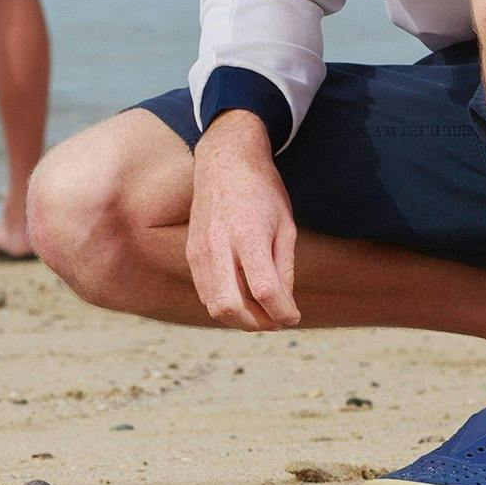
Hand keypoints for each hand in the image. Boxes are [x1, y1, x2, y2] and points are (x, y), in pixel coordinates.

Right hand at [185, 112, 300, 329]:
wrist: (224, 160)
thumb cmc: (262, 190)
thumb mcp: (286, 225)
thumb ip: (284, 268)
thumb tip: (284, 306)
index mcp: (248, 235)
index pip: (266, 291)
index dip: (284, 312)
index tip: (294, 316)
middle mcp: (219, 245)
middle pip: (232, 307)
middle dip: (258, 324)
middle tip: (277, 321)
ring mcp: (200, 250)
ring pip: (214, 306)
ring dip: (240, 319)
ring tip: (262, 313)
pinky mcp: (191, 253)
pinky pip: (205, 293)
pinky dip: (225, 304)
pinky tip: (243, 298)